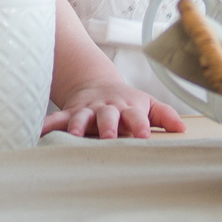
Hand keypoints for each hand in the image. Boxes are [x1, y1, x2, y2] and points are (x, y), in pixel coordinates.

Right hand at [44, 80, 183, 139]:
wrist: (97, 84)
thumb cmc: (128, 102)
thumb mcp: (147, 104)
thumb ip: (164, 116)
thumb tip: (183, 129)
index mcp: (128, 108)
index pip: (136, 116)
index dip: (140, 124)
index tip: (143, 136)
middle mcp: (107, 109)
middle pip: (108, 116)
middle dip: (108, 126)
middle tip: (109, 137)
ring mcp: (87, 111)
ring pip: (81, 117)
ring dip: (78, 126)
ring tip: (74, 137)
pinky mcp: (70, 113)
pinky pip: (57, 119)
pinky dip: (47, 125)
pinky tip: (38, 133)